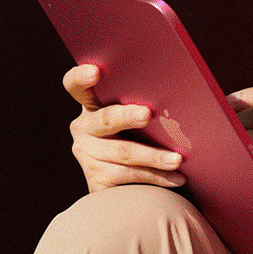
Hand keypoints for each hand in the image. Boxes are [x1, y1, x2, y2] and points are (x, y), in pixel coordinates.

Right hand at [63, 64, 187, 193]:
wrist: (131, 182)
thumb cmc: (142, 136)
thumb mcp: (137, 118)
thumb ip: (143, 105)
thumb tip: (176, 98)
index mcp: (91, 104)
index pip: (75, 86)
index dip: (81, 77)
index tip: (95, 71)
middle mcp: (83, 127)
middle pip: (105, 119)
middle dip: (127, 116)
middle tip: (146, 114)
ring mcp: (86, 154)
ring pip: (123, 152)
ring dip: (153, 156)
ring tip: (177, 159)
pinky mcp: (96, 179)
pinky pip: (129, 175)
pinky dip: (156, 177)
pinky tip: (177, 178)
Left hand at [228, 76, 252, 240]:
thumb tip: (229, 103)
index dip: (251, 93)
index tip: (231, 105)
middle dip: (235, 123)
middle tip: (221, 136)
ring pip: (251, 139)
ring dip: (234, 148)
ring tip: (233, 159)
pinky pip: (250, 166)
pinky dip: (239, 169)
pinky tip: (240, 177)